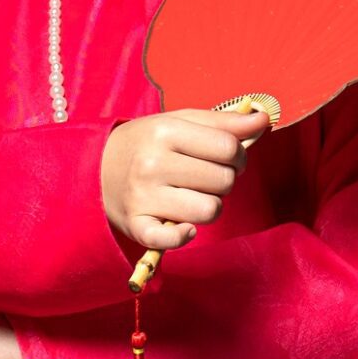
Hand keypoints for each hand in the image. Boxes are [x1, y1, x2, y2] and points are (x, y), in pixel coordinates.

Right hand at [100, 105, 268, 255]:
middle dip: (224, 181)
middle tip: (206, 179)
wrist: (93, 171)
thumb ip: (222, 121)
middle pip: (224, 180)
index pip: (229, 147)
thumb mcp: (179, 123)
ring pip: (210, 210)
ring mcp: (144, 197)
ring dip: (209, 207)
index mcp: (165, 131)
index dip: (239, 155)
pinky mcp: (138, 226)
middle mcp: (153, 163)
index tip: (228, 159)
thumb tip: (264, 120)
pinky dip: (186, 234)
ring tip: (193, 198)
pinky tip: (182, 225)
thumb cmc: (145, 145)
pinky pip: (178, 238)